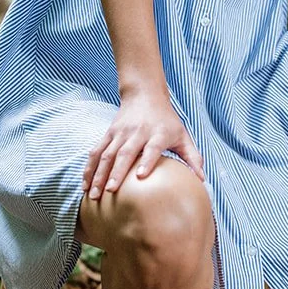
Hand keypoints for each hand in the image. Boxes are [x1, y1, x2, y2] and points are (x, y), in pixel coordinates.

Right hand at [83, 92, 204, 199]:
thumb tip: (202, 179)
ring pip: (107, 154)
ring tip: (94, 194)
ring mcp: (121, 133)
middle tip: (111, 191)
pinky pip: (97, 151)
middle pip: (125, 153)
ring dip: (99, 174)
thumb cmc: (167, 120)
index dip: (146, 160)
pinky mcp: (109, 133)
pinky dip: (90, 167)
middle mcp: (138, 132)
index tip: (141, 176)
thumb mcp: (183, 135)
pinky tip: (85, 183)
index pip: (152, 147)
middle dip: (117, 172)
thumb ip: (193, 157)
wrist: (145, 94)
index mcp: (158, 133)